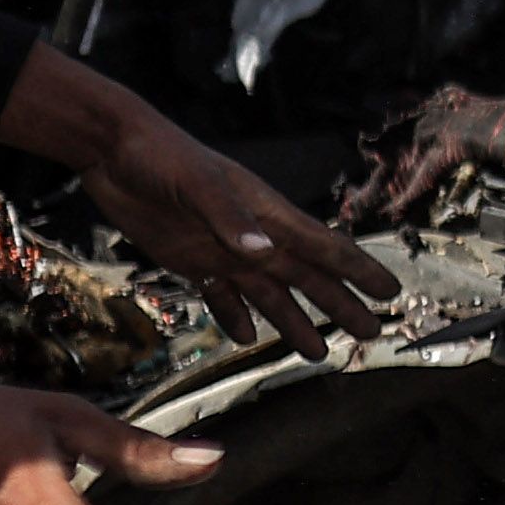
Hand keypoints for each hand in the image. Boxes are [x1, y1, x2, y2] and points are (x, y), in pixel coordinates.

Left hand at [2, 49, 391, 353]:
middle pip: (307, 278)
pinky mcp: (191, 260)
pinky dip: (235, 317)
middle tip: (371, 333)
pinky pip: (222, 296)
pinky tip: (247, 337)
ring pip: (270, 294)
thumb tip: (264, 254)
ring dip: (294, 322)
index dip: (359, 270)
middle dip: (340, 305)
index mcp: (266, 215)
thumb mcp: (196, 184)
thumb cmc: (160, 157)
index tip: (391, 290)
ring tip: (318, 353)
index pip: (324, 247)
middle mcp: (254, 237)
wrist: (113, 151)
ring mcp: (224, 251)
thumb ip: (229, 218)